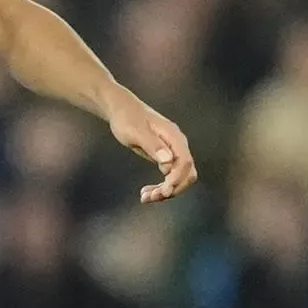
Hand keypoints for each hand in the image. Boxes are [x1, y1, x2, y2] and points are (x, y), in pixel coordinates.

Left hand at [106, 88, 197, 203]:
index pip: (184, 162)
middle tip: (150, 197)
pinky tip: (145, 192)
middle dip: (172, 189)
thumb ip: (153, 145)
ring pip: (178, 178)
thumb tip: (168, 162)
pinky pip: (169, 176)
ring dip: (165, 191)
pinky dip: (160, 186)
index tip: (163, 192)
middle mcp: (177, 145)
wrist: (121, 110)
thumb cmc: (127, 118)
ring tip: (145, 197)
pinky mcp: (165, 157)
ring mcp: (172, 151)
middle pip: (186, 173)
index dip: (176, 180)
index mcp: (173, 137)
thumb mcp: (136, 132)